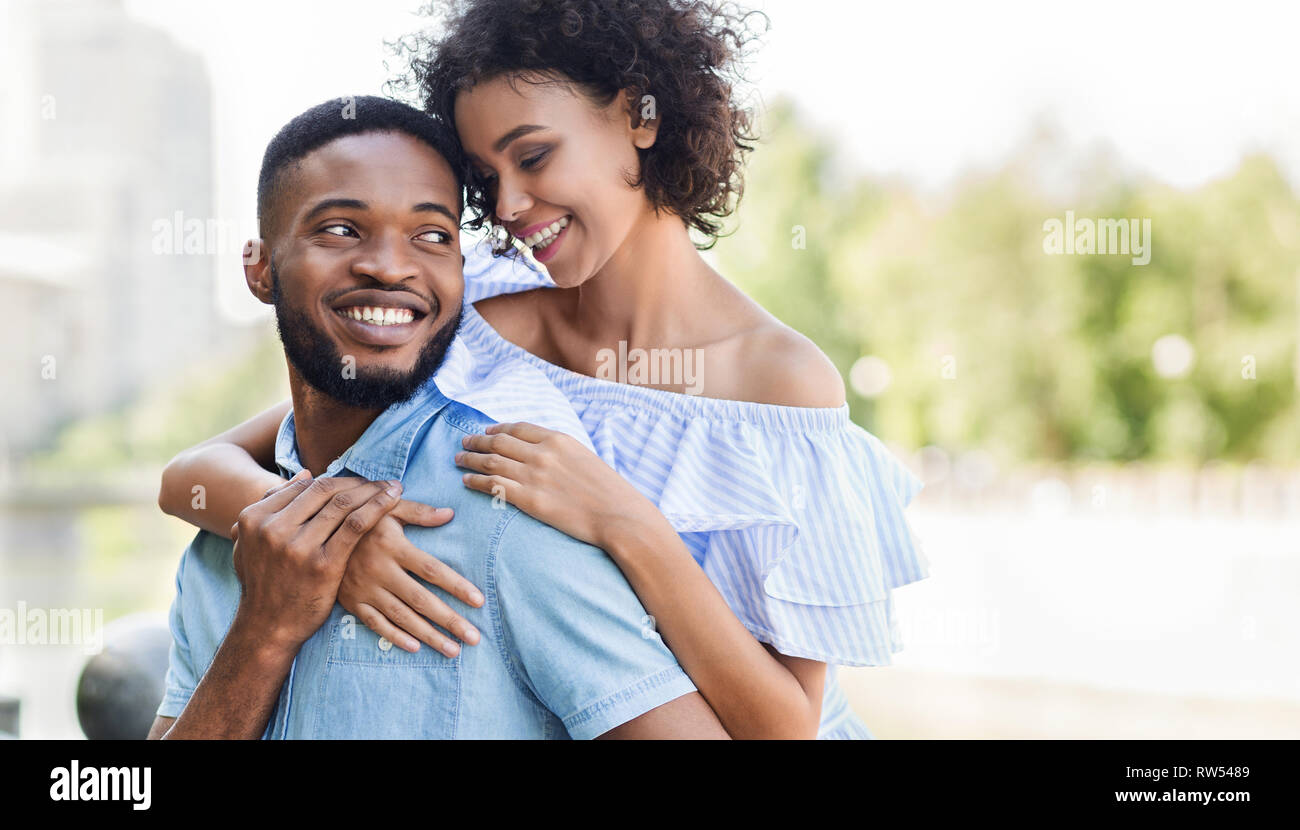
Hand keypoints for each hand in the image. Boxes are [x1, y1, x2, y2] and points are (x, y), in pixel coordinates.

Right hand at [229, 470, 404, 651]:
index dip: (336, 479)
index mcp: (255, 517)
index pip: (305, 485)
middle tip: (380, 480)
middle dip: (357, 482)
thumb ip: (270, 506)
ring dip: (372, 490)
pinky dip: (378, 507)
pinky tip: (394, 499)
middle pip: (325, 490)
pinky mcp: (324, 564)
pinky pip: (356, 524)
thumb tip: (305, 474)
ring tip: (391, 487)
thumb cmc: (265, 583)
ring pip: (343, 503)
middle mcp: (274, 528)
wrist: (268, 627)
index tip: (357, 480)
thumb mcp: (250, 542)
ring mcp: (299, 546)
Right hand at [337, 500, 483, 656]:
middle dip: (449, 620)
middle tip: (473, 638)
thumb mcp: (388, 507)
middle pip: (421, 600)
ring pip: (401, 617)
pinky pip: (375, 624)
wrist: (317, 531)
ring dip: (428, 636)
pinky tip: (416, 648)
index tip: (479, 601)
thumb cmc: (363, 516)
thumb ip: (419, 511)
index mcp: (392, 546)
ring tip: (453, 650)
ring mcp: (364, 589)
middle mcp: (379, 571)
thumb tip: (450, 514)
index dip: (456, 586)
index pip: (431, 570)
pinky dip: (395, 637)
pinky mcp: (351, 602)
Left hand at [455, 422, 662, 549]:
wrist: (619, 515)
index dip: (497, 429)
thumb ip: (563, 453)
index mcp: (558, 439)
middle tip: (464, 442)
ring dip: (470, 459)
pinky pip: (494, 486)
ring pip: (491, 461)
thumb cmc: (609, 491)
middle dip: (477, 441)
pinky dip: (476, 481)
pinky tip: (466, 481)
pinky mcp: (529, 500)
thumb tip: (546, 455)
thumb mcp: (586, 458)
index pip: (518, 428)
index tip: (486, 432)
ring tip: (458, 459)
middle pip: (499, 442)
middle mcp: (543, 453)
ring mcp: (535, 476)